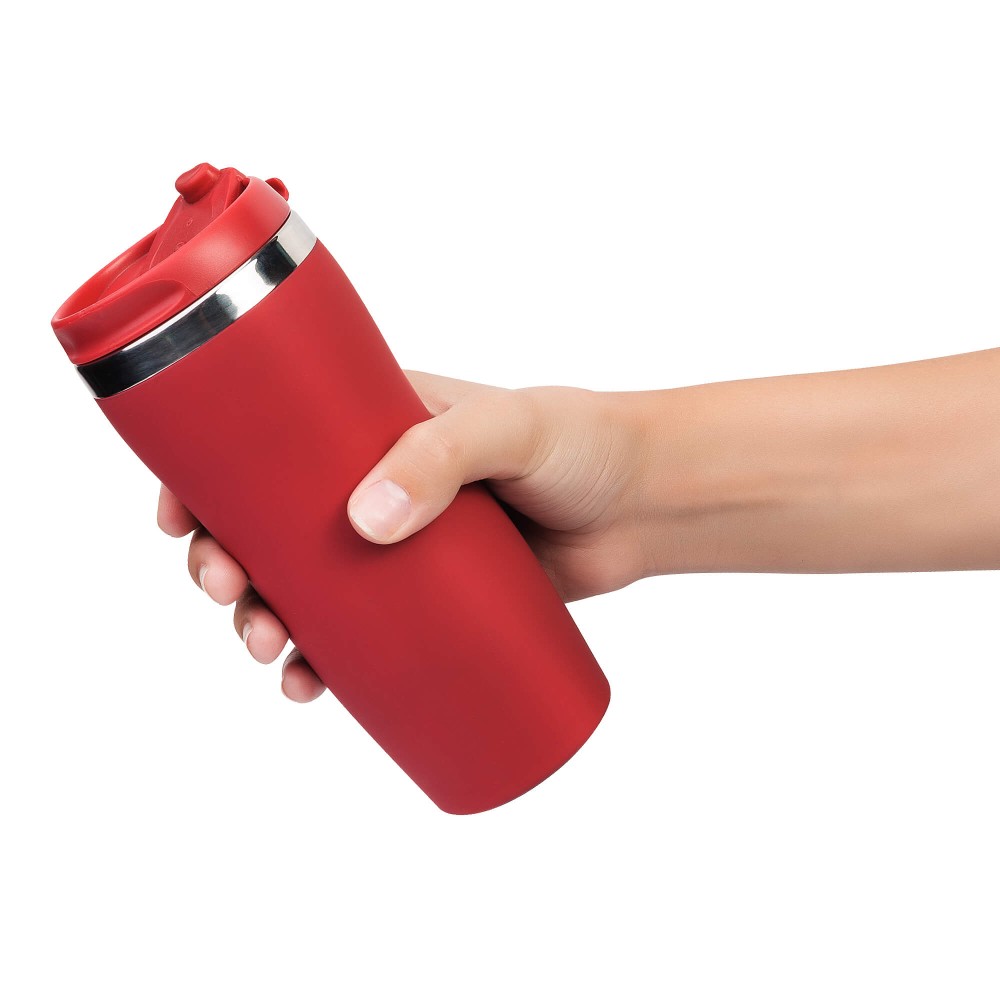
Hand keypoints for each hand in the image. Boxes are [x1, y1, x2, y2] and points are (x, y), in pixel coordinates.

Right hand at [157, 370, 649, 701]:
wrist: (643, 502)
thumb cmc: (580, 444)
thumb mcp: (509, 427)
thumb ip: (442, 456)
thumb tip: (363, 524)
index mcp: (367, 422)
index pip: (263, 441)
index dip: (204, 479)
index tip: (177, 515)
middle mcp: (369, 481)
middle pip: (268, 526)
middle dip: (226, 564)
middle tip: (230, 594)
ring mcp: (397, 545)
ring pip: (304, 587)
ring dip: (263, 620)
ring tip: (270, 652)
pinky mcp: (429, 598)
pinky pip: (358, 633)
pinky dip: (321, 661)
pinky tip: (306, 685)